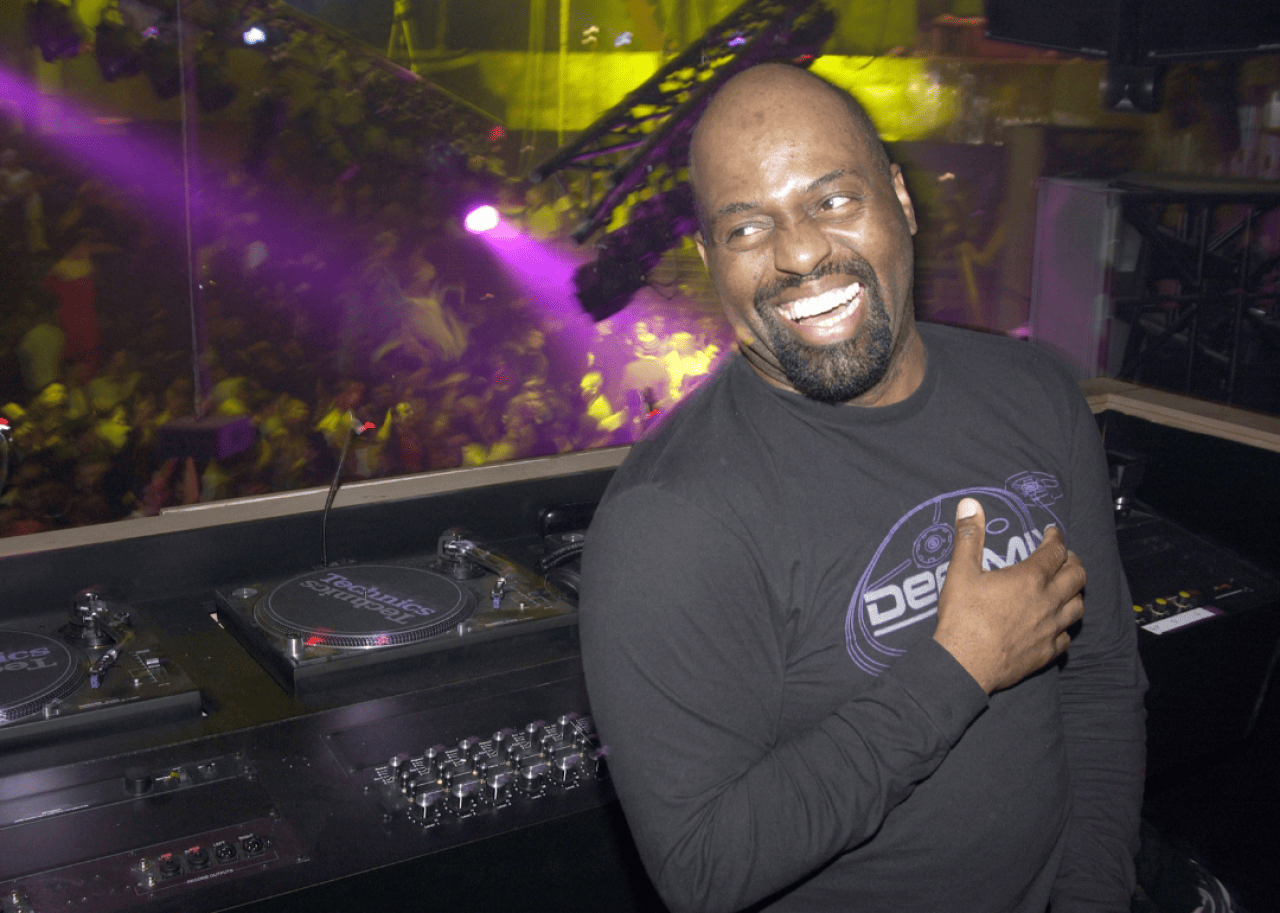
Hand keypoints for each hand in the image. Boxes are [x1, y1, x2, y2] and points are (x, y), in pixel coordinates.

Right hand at [933, 497, 1085, 693]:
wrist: (965, 664)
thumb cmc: (963, 617)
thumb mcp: (960, 572)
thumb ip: (969, 536)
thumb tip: (970, 504)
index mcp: (1029, 579)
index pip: (1055, 552)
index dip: (1056, 539)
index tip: (1052, 533)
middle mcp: (1047, 602)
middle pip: (1077, 576)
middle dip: (1073, 562)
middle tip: (1063, 557)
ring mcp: (1050, 629)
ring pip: (1078, 606)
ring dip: (1074, 592)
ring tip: (1064, 587)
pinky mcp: (1047, 652)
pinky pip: (1067, 636)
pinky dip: (1064, 625)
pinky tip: (1054, 624)